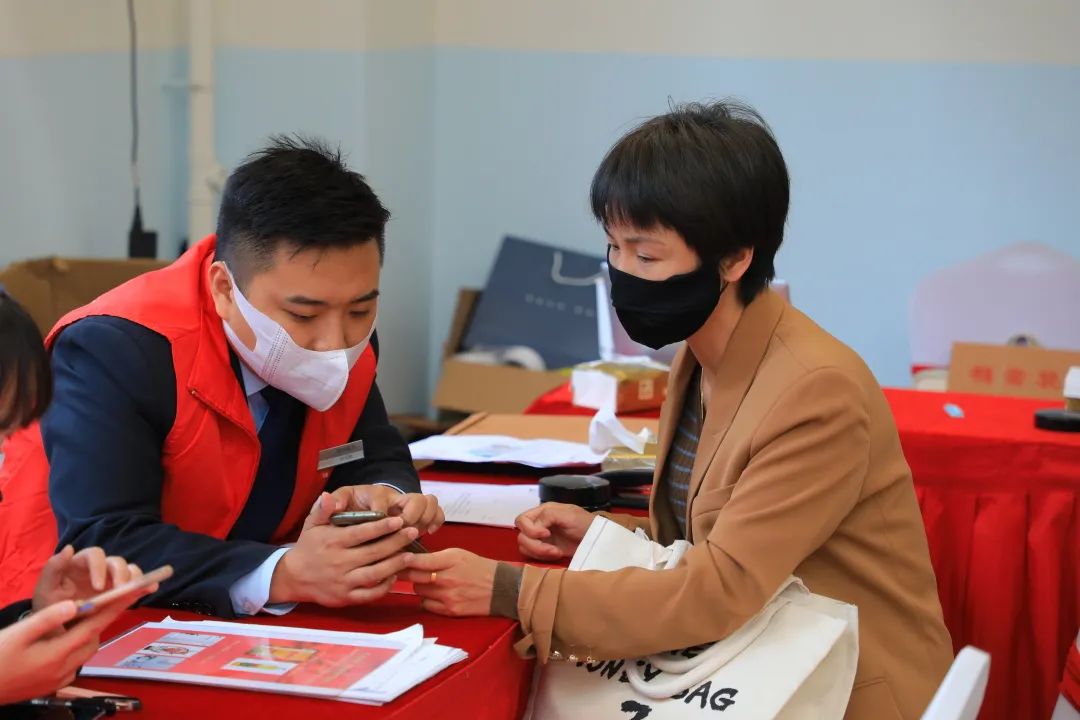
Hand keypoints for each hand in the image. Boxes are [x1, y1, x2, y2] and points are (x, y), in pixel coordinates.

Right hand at [0, 584, 157, 703]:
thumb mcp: (18, 634)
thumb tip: (76, 604)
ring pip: (86, 648)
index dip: (116, 607)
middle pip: (94, 637)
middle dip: (105, 616)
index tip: (133, 591)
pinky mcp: (55, 683)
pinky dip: (79, 643)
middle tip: (115, 596)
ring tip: (95, 610)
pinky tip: (71, 634)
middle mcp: (66, 668)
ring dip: (91, 629)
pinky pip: (76, 659)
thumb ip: (48, 619)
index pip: (95, 626)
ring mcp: (61, 678)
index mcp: (59, 653)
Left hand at [33, 545, 142, 611]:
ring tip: (139, 589)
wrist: (57, 623)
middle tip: (121, 590)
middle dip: (121, 574)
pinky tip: (150, 589)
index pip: (94, 555)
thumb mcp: (44, 589)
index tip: (98, 586)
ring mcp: (112, 579)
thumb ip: (53, 569)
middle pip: (116, 561)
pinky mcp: (120, 591)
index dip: (99, 567)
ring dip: (135, 578)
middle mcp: (99, 568)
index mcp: (81, 563)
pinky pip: (136, 584)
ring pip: (130, 570)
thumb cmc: (49, 604)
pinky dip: (144, 585)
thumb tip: (69, 547)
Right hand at [272, 492, 419, 606]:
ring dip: (395, 564)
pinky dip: (384, 587)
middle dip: (396, 542)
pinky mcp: (345, 598)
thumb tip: (329, 495)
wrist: (293, 577)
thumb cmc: (308, 547)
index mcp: (333, 542)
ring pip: (375, 574)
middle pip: (373, 552)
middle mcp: (339, 562)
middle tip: (413, 532)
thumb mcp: (311, 525)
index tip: (398, 520)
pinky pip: (369, 594)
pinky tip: (395, 575)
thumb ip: (323, 510)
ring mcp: (343, 582)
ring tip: (411, 554)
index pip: (361, 533)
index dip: (381, 526)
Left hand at [325, 484, 444, 534]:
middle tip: (402, 532)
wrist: (364, 505)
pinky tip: (430, 532)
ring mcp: (410, 503)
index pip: (382, 498)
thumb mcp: (339, 503)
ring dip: (425, 518)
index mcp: (375, 493)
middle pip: (415, 498)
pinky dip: (437, 520)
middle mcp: (396, 496)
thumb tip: (327, 499)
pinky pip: (437, 511)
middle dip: (410, 516)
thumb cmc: (352, 505)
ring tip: (416, 533)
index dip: (381, 512)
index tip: (377, 523)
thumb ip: (331, 503)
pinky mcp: (419, 512)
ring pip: (429, 502)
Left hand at [403, 549, 496, 616]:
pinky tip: (435, 594)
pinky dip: (427, 599)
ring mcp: (447, 597)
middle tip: (400, 569)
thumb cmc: (478, 568)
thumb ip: (436, 556)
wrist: (500, 588)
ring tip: (428, 582)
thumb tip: (413, 559)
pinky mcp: (450, 611)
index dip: (404, 559)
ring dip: (420, 586)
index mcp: (450, 560)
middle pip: (414, 577)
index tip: (395, 557)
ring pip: (418, 591)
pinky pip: (426, 605)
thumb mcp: (459, 554)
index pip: (419, 561)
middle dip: (406, 572)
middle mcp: (447, 579)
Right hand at [515, 502, 593, 560]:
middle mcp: (538, 525)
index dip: (529, 529)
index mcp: (542, 512)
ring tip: (556, 553)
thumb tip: (535, 526)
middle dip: (535, 545)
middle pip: (521, 536)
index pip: (521, 520)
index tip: (546, 534)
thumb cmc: (585, 523)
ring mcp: (541, 539)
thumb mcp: (569, 514)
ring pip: (525, 548)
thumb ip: (548, 515)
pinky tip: (556, 556)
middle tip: (553, 550)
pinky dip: (542, 558)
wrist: (597, 539)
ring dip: (539, 553)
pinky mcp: (545, 551)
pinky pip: (533, 556)